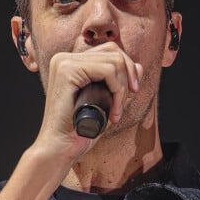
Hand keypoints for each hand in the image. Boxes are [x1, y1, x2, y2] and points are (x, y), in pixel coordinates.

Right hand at [32, 43, 142, 167]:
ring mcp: (64, 62)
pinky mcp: (67, 70)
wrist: (60, 149)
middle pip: (113, 51)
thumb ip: (120, 84)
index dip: (127, 69)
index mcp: (70, 62)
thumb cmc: (79, 131)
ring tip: (116, 112)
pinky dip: (118, 91)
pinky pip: (107, 71)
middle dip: (129, 76)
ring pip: (113, 61)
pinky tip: (112, 112)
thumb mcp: (105, 103)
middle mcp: (65, 58)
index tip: (131, 93)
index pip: (109, 50)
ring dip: (123, 89)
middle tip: (126, 102)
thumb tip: (139, 67)